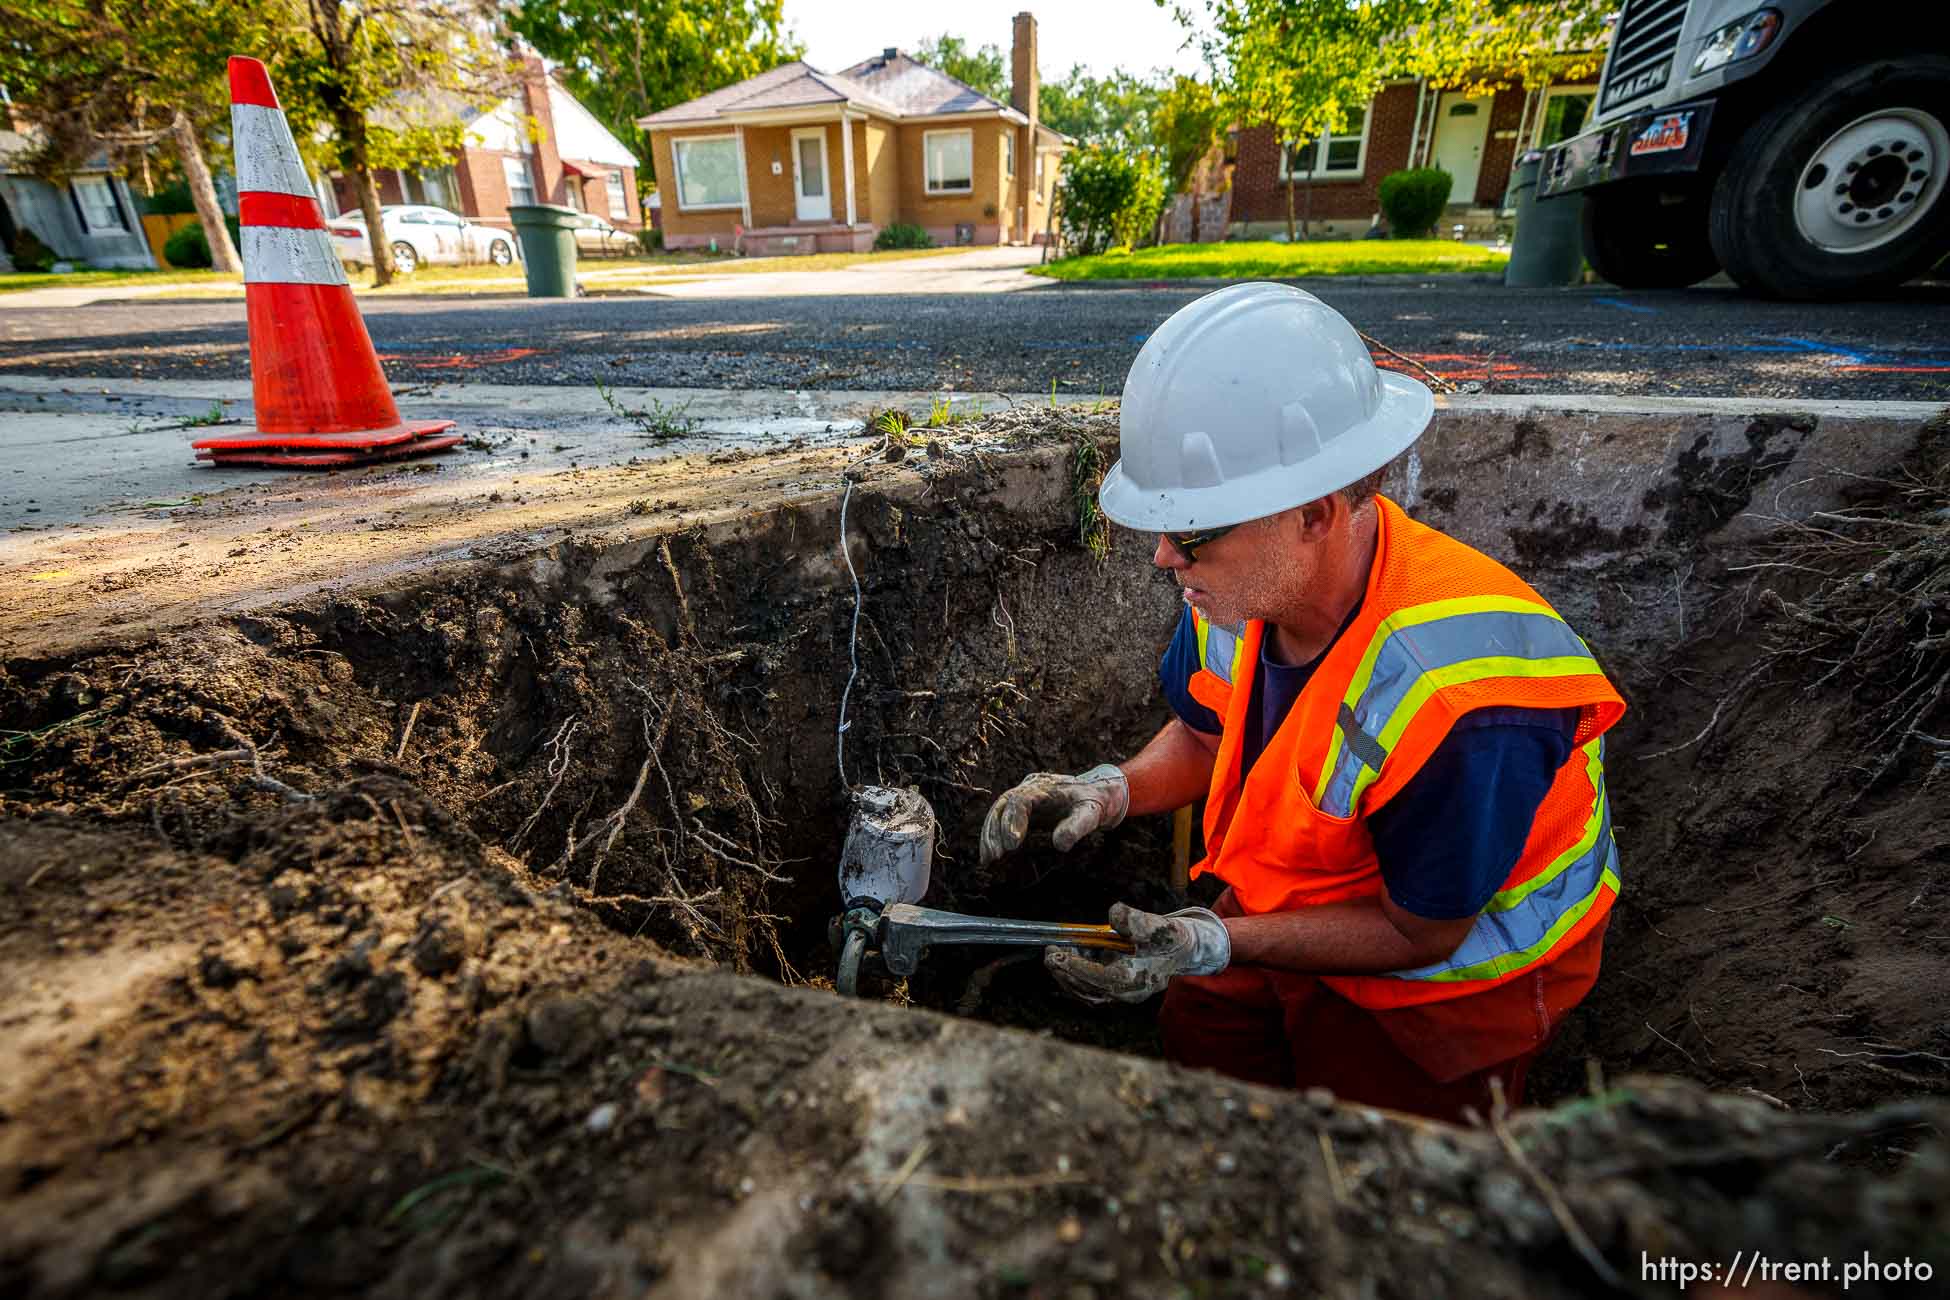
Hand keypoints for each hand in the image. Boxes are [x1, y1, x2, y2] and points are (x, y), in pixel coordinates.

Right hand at [979, 764, 1128, 864]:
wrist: (1098, 794)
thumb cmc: (1095, 803)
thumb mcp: (1091, 815)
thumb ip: (1077, 827)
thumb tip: (1059, 845)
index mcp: (1045, 787)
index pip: (1020, 800)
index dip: (1012, 821)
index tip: (1012, 845)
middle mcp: (1030, 788)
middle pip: (1002, 804)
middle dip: (995, 830)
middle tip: (995, 856)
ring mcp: (1025, 797)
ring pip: (998, 812)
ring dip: (990, 835)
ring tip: (987, 860)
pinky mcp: (1024, 809)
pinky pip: (1003, 820)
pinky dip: (995, 837)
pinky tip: (990, 857)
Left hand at [1044, 903, 1229, 1003]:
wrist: (1186, 950)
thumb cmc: (1172, 938)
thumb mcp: (1160, 925)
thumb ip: (1137, 920)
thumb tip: (1114, 914)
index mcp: (1137, 980)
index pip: (1100, 979)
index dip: (1076, 967)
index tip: (1057, 954)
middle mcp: (1126, 992)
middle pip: (1088, 989)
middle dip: (1065, 972)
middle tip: (1048, 954)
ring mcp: (1121, 993)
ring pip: (1086, 991)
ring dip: (1067, 975)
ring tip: (1053, 954)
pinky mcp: (1116, 988)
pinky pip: (1090, 987)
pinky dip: (1076, 974)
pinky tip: (1067, 956)